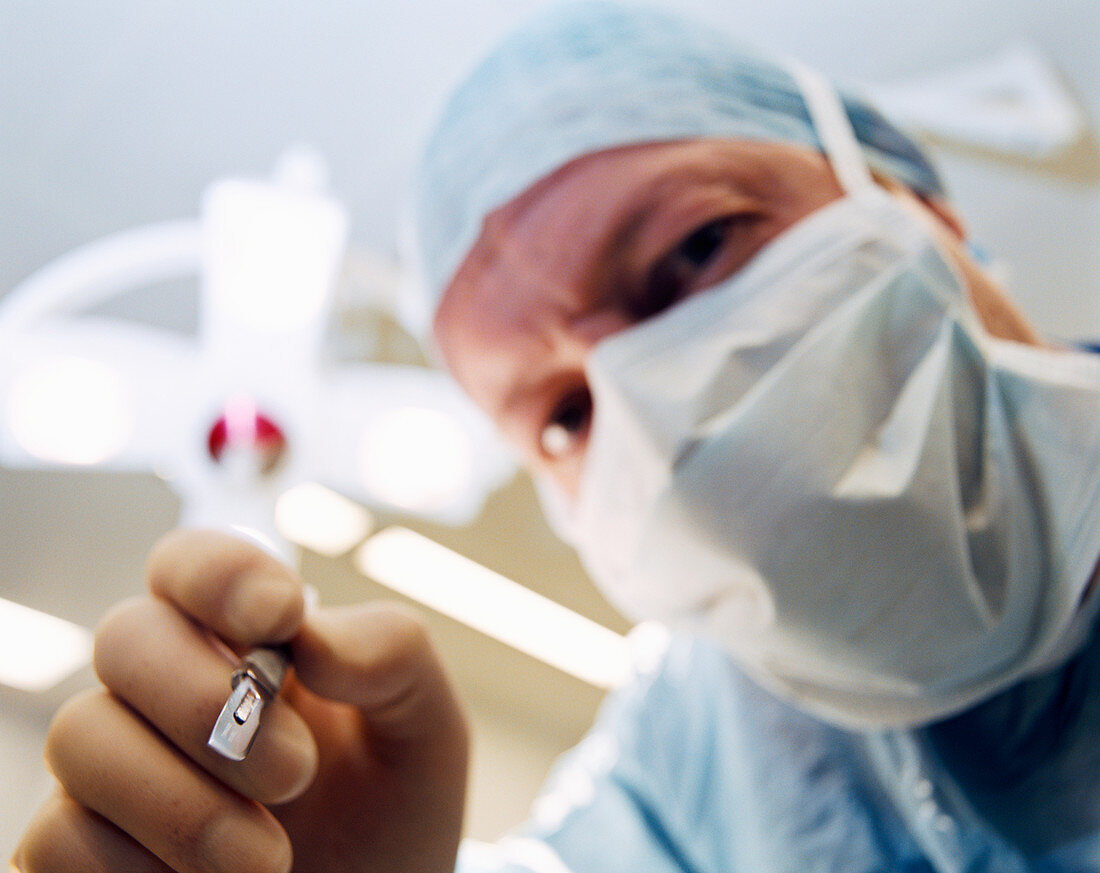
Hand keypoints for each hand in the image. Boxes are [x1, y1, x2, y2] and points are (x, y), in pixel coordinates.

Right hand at [12, 529, 468, 872]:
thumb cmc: (390, 810)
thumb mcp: (423, 727)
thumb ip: (392, 656)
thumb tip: (310, 637)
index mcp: (244, 641)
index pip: (189, 563)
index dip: (218, 573)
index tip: (280, 615)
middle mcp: (165, 692)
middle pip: (125, 637)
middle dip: (206, 699)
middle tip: (296, 771)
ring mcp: (116, 771)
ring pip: (81, 738)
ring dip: (182, 803)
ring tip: (270, 858)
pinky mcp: (82, 853)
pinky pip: (56, 839)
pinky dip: (136, 867)